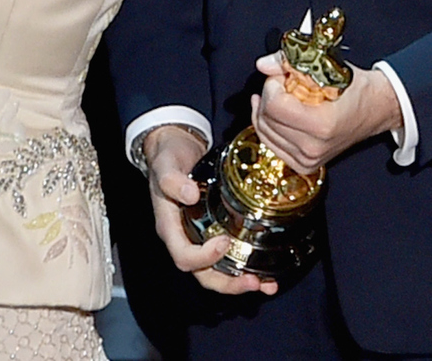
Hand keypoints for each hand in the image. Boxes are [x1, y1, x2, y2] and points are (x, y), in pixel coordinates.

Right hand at [140, 125, 276, 296]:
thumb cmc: (168, 158)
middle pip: (203, 274)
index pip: (184, 257)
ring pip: (217, 271)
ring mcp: (199, 238)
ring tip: (266, 284)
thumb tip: (189, 195)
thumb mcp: (166, 165)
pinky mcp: (214, 231)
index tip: (224, 242)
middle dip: (228, 283)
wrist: (174, 148)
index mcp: (170, 228)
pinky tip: (266, 273)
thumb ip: (172, 180)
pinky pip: (227, 256)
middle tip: (253, 282)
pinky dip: (245, 267)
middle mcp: (184, 239)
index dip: (204, 257)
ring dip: (240, 281)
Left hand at [249, 57, 401, 174]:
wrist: (376, 109)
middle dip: (269, 95)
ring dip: (267, 110)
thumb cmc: (358, 89)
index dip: (273, 85)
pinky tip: (277, 113)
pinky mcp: (304, 164)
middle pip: (266, 119)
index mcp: (322, 124)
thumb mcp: (328, 68)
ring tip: (284, 97)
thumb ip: (290, 63)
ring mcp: (308, 159)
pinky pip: (271, 144)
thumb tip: (264, 64)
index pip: (275, 106)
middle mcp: (313, 147)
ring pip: (264, 132)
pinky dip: (270, 126)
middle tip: (283, 83)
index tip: (283, 76)